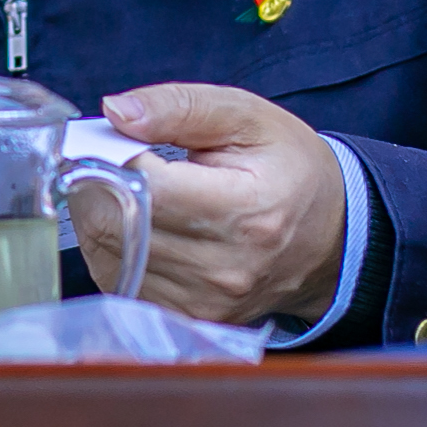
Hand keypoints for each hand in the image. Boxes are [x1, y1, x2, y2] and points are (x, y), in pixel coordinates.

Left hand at [70, 84, 345, 324]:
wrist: (330, 237)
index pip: (147, 188)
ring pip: (109, 256)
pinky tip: (132, 222)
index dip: (111, 156)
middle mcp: (224, 269)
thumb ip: (179, 107)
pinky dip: (111, 248)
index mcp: (245, 211)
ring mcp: (205, 303)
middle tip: (107, 157)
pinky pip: (120, 282)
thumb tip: (116, 113)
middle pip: (118, 225)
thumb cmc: (289, 169)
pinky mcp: (190, 319)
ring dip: (99, 214)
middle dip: (95, 183)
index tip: (108, 137)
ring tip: (124, 187)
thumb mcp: (247, 117)